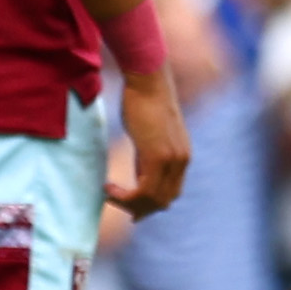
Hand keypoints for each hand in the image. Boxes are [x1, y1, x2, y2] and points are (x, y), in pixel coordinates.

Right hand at [109, 65, 194, 222]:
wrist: (147, 81)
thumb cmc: (142, 102)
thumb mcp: (149, 136)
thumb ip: (148, 158)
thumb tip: (140, 178)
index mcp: (182, 156)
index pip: (171, 193)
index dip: (150, 203)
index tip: (130, 206)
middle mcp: (181, 160)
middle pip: (164, 201)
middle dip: (140, 208)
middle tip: (117, 203)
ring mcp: (172, 160)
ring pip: (154, 200)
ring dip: (130, 204)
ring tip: (110, 193)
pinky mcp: (158, 156)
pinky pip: (143, 191)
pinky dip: (125, 197)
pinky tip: (108, 187)